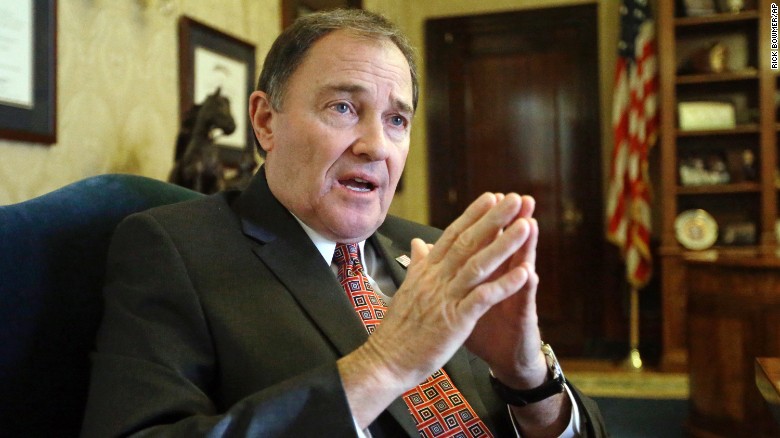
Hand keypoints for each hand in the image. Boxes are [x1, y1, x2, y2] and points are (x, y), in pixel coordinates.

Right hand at [361, 192, 533, 388]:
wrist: (386, 360)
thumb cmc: (397, 329)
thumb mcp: (406, 290)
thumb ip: (418, 264)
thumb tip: (418, 242)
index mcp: (426, 271)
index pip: (451, 235)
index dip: (472, 215)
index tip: (490, 197)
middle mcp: (436, 279)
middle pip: (467, 242)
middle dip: (492, 219)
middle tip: (512, 199)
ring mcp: (445, 298)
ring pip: (478, 265)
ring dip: (504, 244)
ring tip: (525, 226)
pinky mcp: (455, 321)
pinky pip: (483, 298)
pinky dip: (504, 285)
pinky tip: (524, 273)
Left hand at [465, 195, 547, 387]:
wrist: (505, 360)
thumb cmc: (485, 329)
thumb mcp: (462, 301)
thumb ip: (449, 274)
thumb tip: (431, 253)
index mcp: (487, 276)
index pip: (488, 244)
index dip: (487, 222)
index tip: (489, 198)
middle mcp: (504, 282)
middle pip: (508, 247)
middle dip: (511, 222)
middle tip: (517, 199)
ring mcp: (515, 298)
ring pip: (522, 267)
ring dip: (525, 246)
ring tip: (529, 224)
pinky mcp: (522, 319)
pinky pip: (523, 302)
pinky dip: (524, 288)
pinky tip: (528, 273)